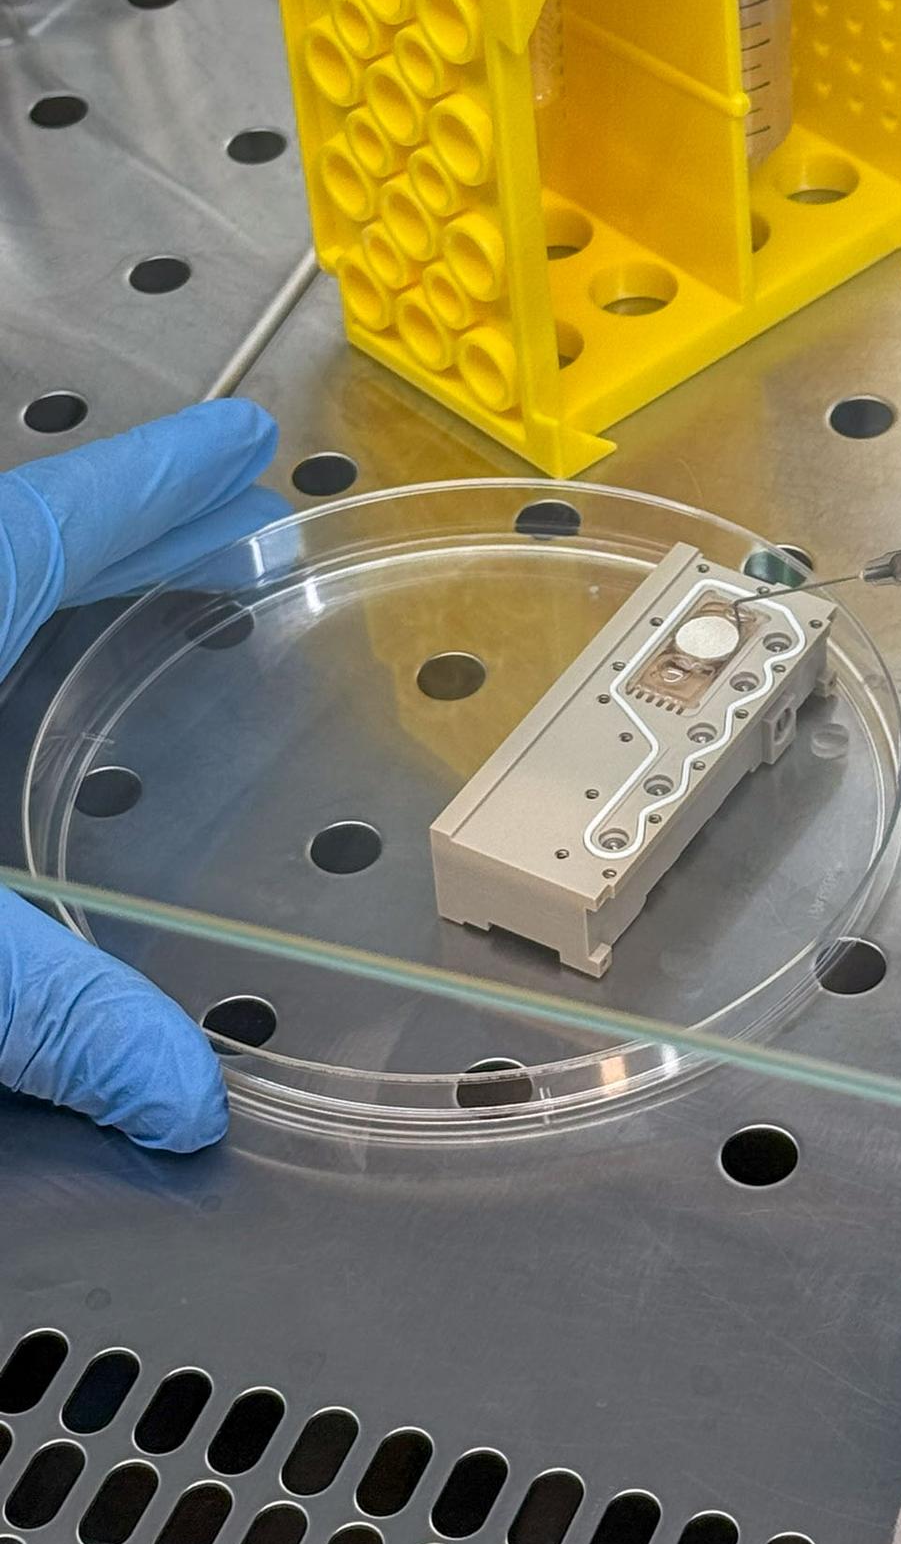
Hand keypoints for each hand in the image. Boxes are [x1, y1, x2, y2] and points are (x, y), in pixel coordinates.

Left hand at [1, 401, 284, 1149]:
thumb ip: (46, 1015)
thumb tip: (185, 1104)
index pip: (53, 519)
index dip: (156, 481)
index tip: (235, 440)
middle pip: (15, 537)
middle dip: (121, 520)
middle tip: (215, 510)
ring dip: (49, 577)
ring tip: (126, 589)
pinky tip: (12, 702)